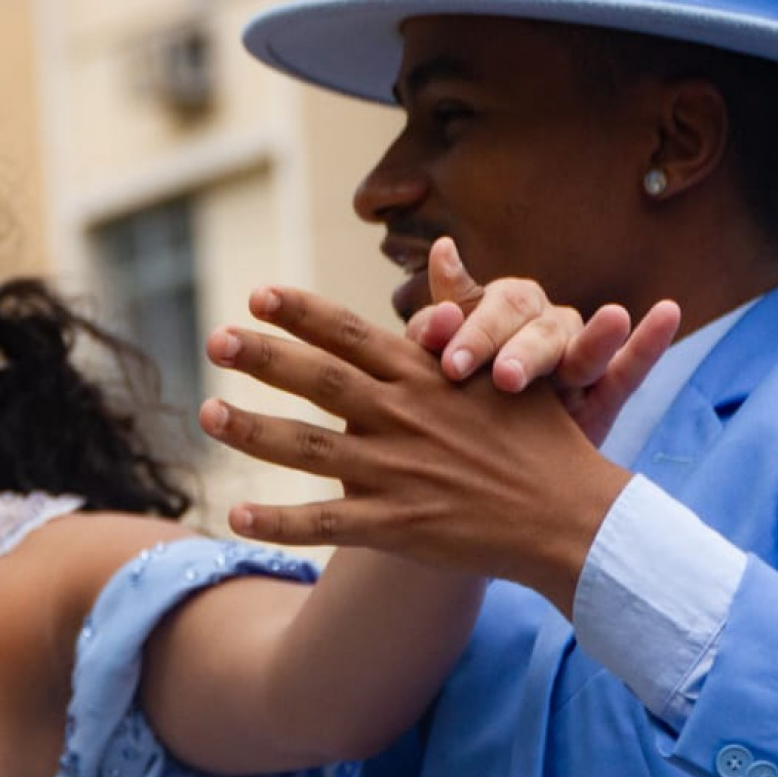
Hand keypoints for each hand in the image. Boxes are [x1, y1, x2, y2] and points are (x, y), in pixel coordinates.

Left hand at [201, 284, 635, 611]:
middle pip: (316, 381)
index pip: (350, 334)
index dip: (300, 312)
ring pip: (306, 449)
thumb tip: (445, 250)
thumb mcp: (508, 362)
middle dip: (260, 357)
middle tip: (214, 340)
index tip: (256, 294)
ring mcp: (397, 473)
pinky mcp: (397, 526)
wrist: (571, 516)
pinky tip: (236, 515)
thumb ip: (465, 309)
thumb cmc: (541, 436)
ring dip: (250, 431)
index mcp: (427, 375)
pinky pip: (325, 523)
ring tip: (206, 414)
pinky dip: (278, 521)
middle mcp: (404, 417)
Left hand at [403, 238, 680, 446]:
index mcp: (497, 315)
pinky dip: (650, 342)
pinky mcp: (603, 396)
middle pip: (537, 323)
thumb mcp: (436, 369)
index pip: (491, 305)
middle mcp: (539, 328)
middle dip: (522, 349)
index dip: (474, 328)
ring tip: (615, 317)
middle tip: (506, 379)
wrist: (480, 473)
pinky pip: (631, 367)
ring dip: (597, 336)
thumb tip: (443, 251)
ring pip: (584, 344)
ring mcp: (575, 360)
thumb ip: (436, 326)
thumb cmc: (453, 407)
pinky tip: (668, 312)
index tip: (449, 361)